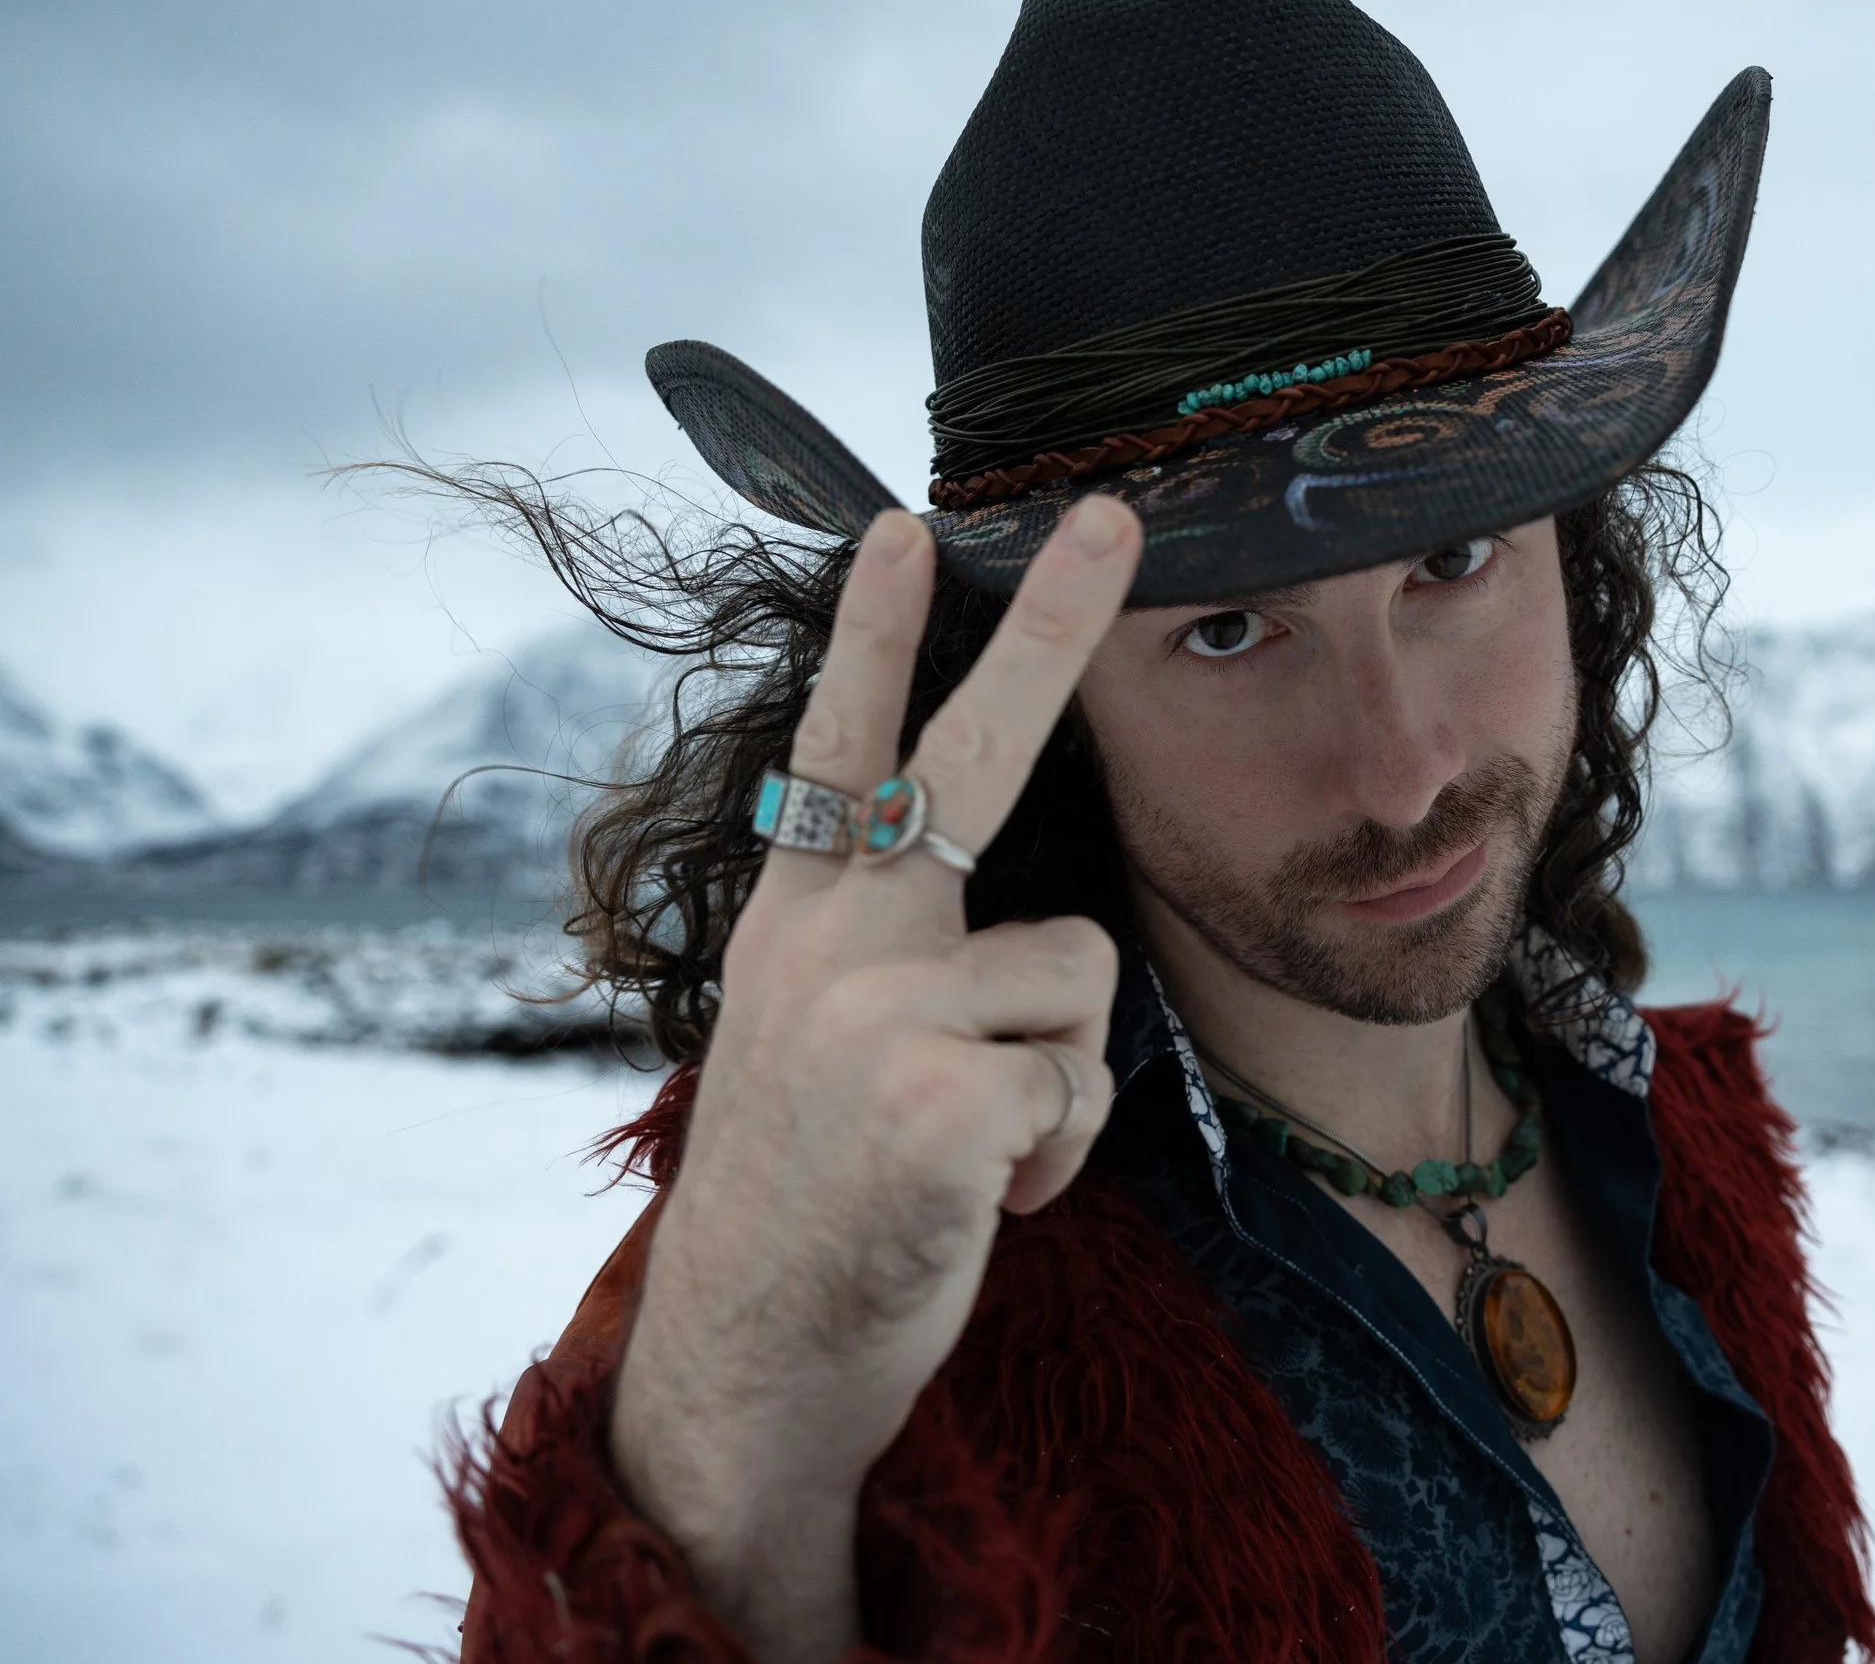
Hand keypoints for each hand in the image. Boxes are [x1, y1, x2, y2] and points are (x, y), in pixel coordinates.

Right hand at [610, 495, 1143, 1661]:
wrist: (751, 1361)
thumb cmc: (814, 1199)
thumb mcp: (810, 1047)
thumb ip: (879, 953)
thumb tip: (999, 898)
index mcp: (799, 923)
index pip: (840, 749)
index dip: (877, 634)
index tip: (910, 522)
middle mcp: (830, 944)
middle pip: (966, 756)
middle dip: (1051, 626)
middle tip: (1119, 516)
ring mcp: (879, 1012)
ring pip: (1081, 972)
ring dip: (1063, 1076)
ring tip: (982, 1146)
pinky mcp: (939, 1098)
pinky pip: (1082, 1086)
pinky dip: (1061, 1159)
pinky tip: (988, 1204)